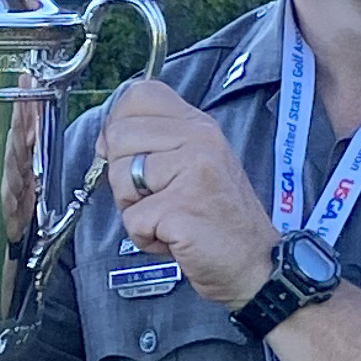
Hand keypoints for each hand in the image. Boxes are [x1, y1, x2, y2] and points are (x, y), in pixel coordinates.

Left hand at [97, 79, 277, 310]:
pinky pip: (132, 219)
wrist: (256, 265)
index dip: (119, 124)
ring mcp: (192, 170)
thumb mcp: (193, 166)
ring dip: (134, 210)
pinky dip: (145, 238)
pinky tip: (174, 238)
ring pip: (119, 177)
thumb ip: (155, 144)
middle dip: (123, 177)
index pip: (139, 95)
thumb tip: (105, 139)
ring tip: (169, 218)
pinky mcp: (182, 206)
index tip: (131, 155)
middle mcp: (198, 139)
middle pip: (119, 136)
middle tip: (158, 199)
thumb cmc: (219, 222)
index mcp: (198, 126)